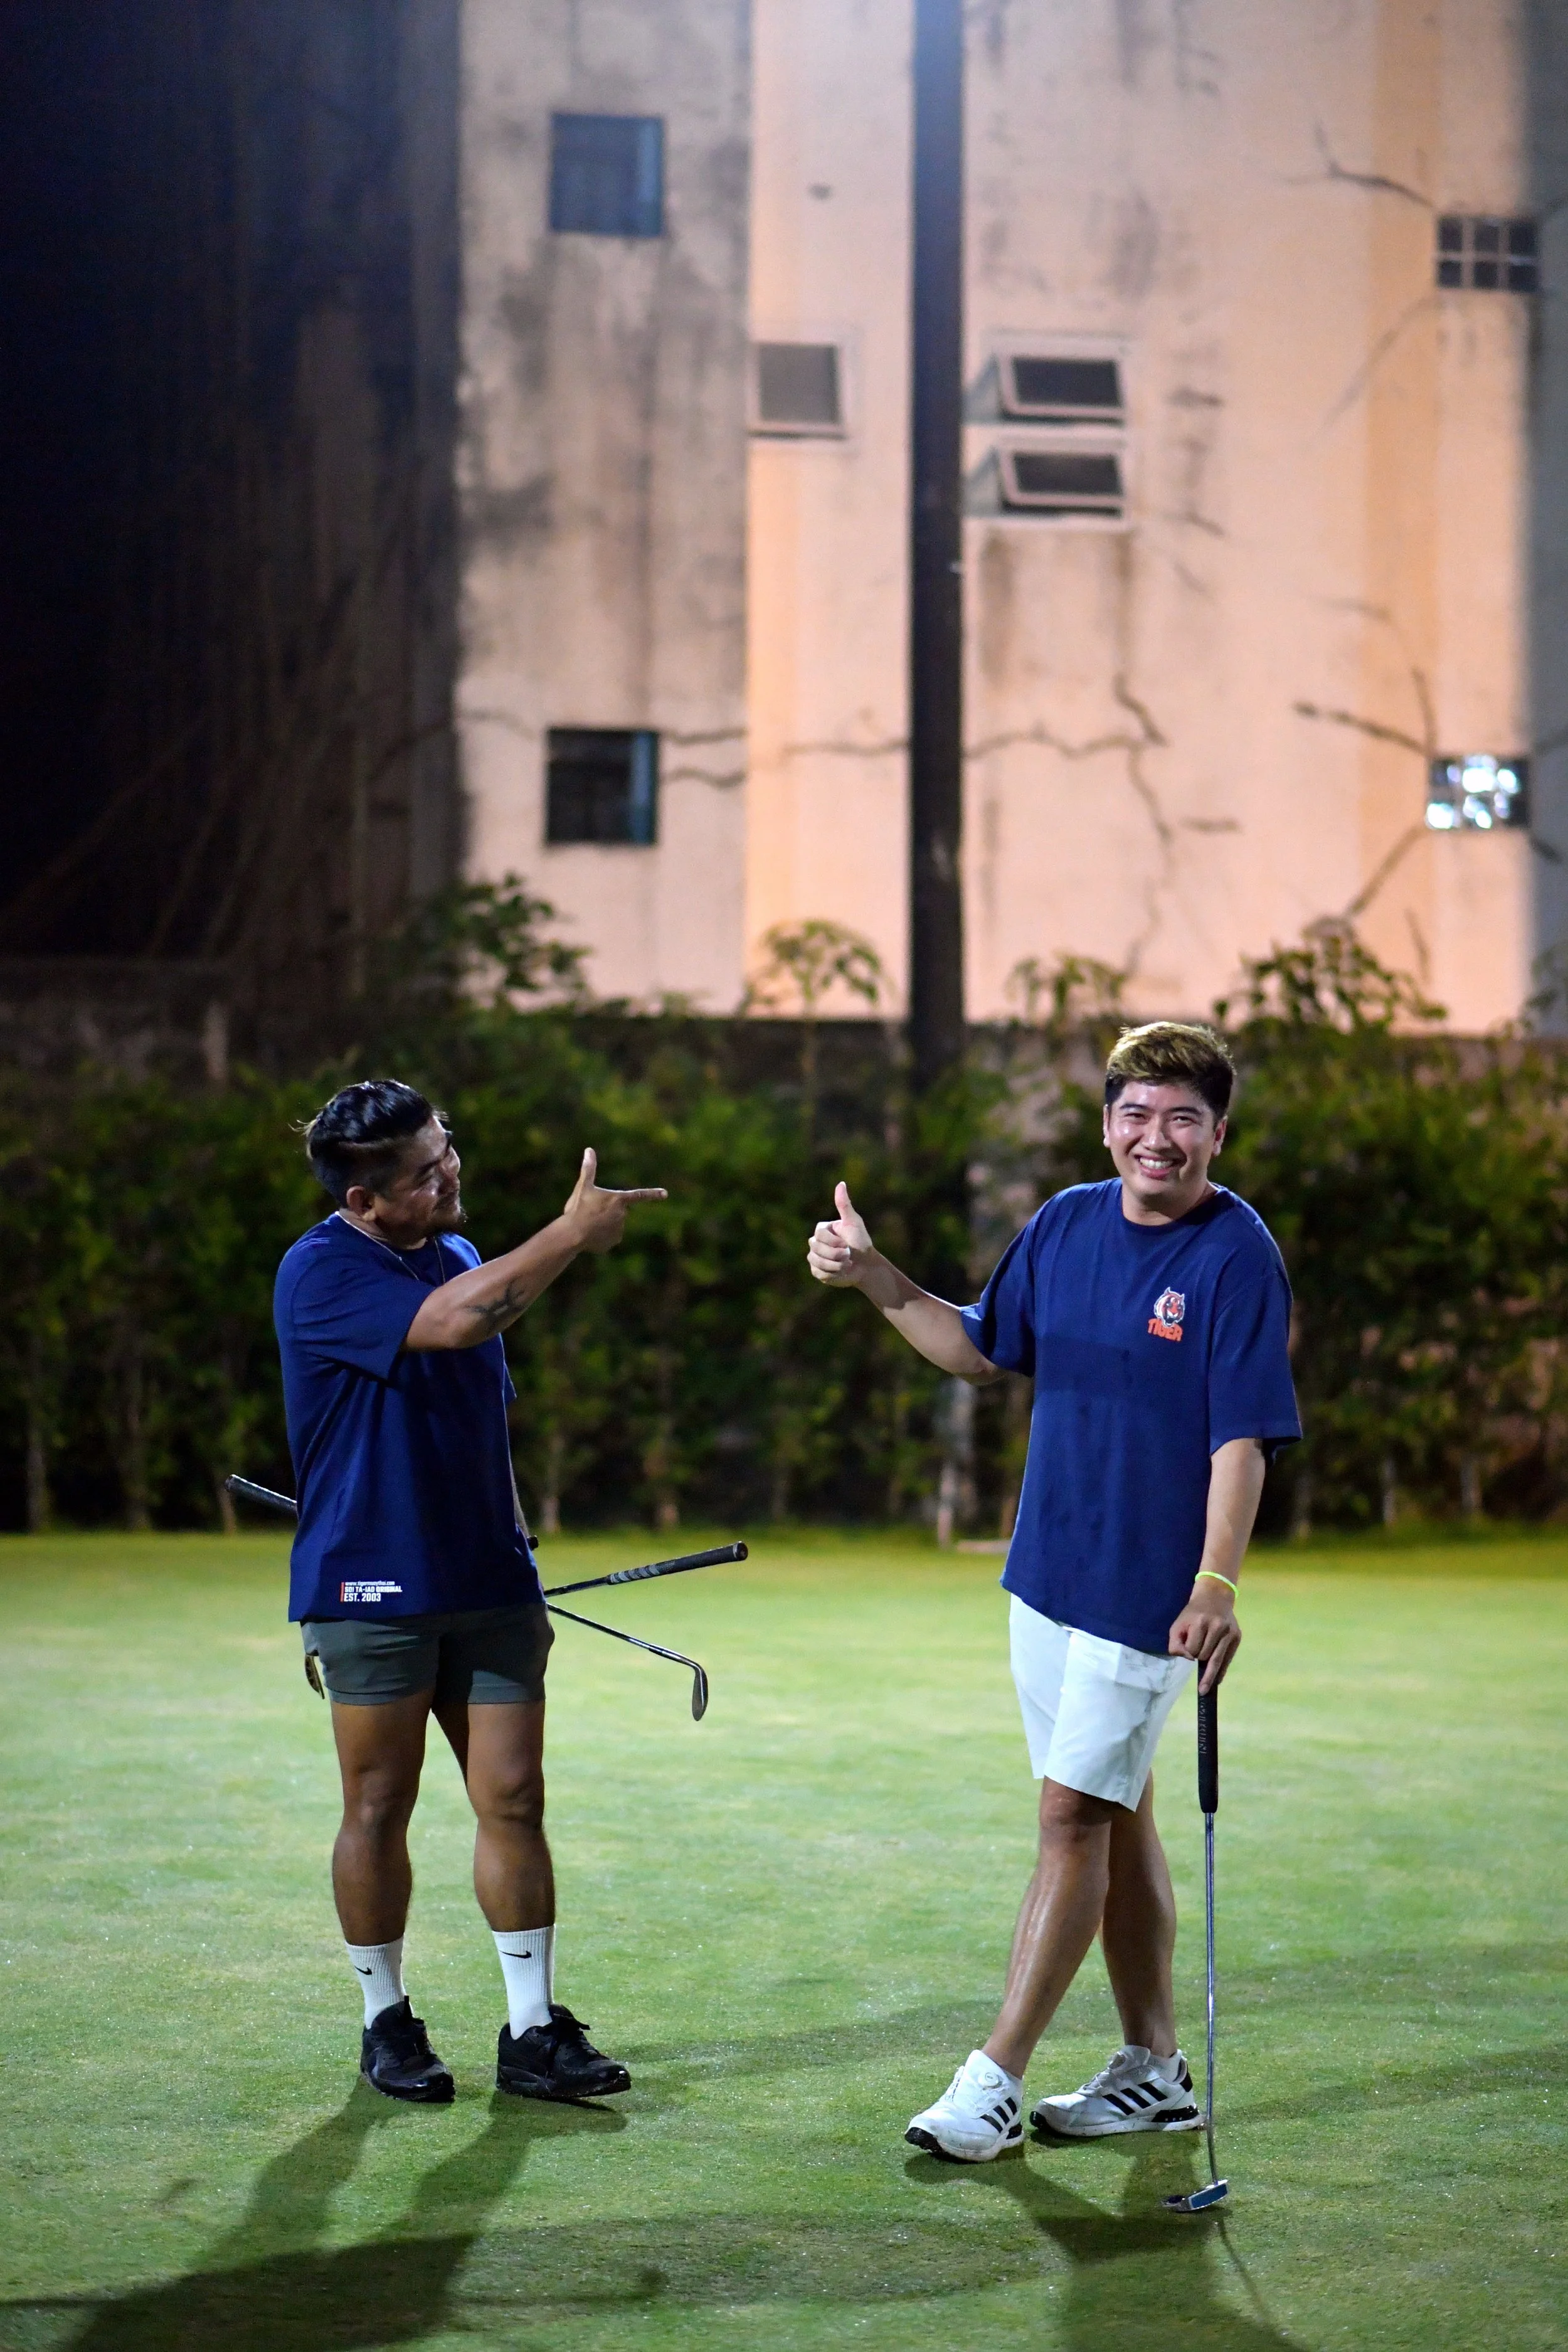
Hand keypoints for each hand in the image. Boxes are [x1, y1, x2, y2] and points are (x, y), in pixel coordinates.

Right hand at [560, 1148, 666, 1254]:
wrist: (572, 1234)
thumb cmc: (578, 1209)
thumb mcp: (583, 1187)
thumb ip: (588, 1168)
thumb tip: (589, 1150)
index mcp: (618, 1199)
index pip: (639, 1195)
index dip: (653, 1194)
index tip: (665, 1194)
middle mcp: (623, 1215)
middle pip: (617, 1210)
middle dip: (606, 1210)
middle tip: (589, 1211)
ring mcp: (619, 1230)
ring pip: (612, 1223)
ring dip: (602, 1223)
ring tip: (588, 1223)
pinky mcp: (613, 1242)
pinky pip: (608, 1236)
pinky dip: (600, 1235)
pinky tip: (589, 1234)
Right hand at [807, 1181, 876, 1288]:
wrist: (866, 1265)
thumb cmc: (861, 1242)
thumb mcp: (853, 1222)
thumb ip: (844, 1205)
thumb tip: (841, 1183)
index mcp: (823, 1230)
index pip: (819, 1234)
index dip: (833, 1241)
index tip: (846, 1244)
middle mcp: (816, 1243)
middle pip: (816, 1248)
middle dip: (835, 1254)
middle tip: (848, 1256)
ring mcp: (815, 1257)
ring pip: (816, 1261)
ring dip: (835, 1265)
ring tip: (847, 1264)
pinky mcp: (817, 1271)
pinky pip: (818, 1272)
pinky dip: (832, 1273)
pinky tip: (841, 1271)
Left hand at [1168, 1579, 1240, 1694]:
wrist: (1214, 1597)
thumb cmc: (1193, 1613)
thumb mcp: (1178, 1625)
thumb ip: (1176, 1645)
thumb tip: (1189, 1659)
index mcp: (1201, 1622)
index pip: (1192, 1650)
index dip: (1188, 1652)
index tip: (1188, 1647)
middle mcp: (1218, 1627)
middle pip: (1205, 1656)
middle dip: (1199, 1658)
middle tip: (1197, 1654)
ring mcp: (1230, 1632)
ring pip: (1217, 1661)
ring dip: (1208, 1667)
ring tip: (1204, 1683)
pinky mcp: (1237, 1637)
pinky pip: (1228, 1660)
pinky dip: (1221, 1672)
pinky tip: (1216, 1681)